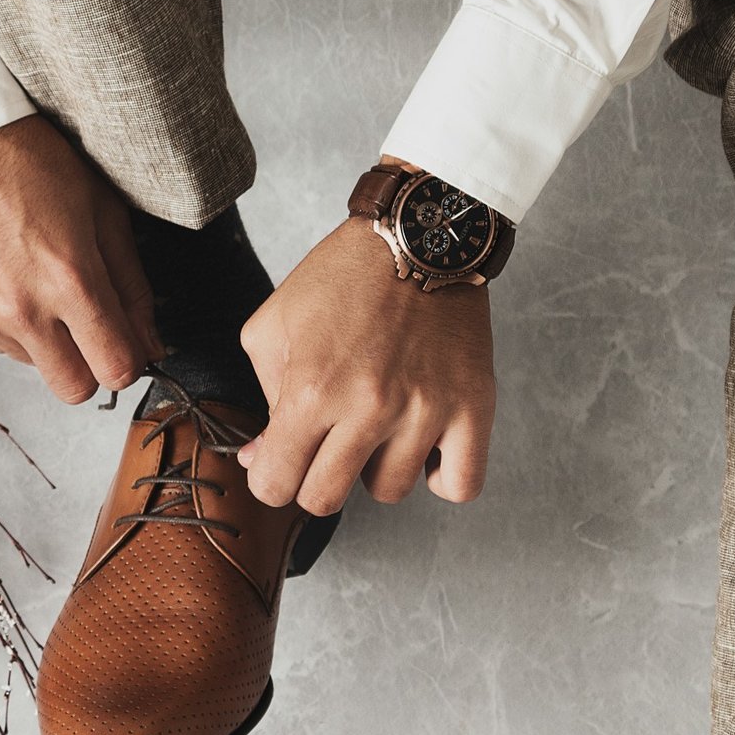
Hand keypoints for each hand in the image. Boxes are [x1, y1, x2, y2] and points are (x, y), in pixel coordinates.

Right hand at [0, 116, 157, 405]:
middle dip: (89, 365)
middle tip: (85, 322)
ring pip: (33, 365)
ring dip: (43, 338)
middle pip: (74, 389)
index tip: (124, 341)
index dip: (128, 360)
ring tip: (33, 278)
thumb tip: (149, 346)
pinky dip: (6, 323)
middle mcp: (20, 309)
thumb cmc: (35, 164)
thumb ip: (131, 288)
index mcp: (69, 280)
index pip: (116, 371)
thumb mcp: (104, 214)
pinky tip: (2, 275)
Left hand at [236, 216, 494, 515]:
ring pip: (390, 491)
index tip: (281, 463)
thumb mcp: (275, 325)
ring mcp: (426, 410)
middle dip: (315, 479)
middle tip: (326, 446)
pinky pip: (460, 485)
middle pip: (326, 499)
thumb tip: (261, 459)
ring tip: (379, 425)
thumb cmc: (341, 277)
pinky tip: (425, 447)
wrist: (418, 234)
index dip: (271, 478)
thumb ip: (262, 396)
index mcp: (311, 388)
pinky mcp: (473, 406)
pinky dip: (441, 477)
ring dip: (377, 467)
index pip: (277, 485)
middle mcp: (369, 407)